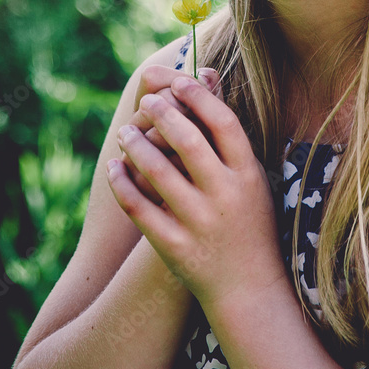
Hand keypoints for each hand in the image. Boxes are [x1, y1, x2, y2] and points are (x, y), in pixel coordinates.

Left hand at [107, 76, 286, 313]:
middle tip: (147, 102)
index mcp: (249, 175)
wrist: (248, 289)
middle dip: (163, 114)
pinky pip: (139, 207)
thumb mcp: (253, 181)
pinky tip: (115, 167)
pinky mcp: (174, 247)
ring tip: (125, 132)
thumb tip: (209, 79)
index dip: (200, 97)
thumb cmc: (250, 223)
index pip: (224, 123)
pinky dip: (122, 183)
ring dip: (136, 145)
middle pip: (189, 141)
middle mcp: (226, 196)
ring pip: (158, 172)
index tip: (179, 81)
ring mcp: (199, 223)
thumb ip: (230, 137)